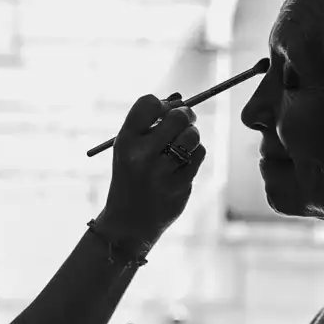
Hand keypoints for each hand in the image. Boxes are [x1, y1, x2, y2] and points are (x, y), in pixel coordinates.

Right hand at [97, 93, 205, 249]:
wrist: (128, 222)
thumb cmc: (131, 178)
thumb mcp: (129, 149)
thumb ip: (149, 125)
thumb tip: (181, 100)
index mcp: (124, 141)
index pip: (149, 103)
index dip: (163, 104)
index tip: (165, 113)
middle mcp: (141, 155)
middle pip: (177, 117)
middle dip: (185, 116)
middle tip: (185, 122)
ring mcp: (160, 173)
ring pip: (192, 136)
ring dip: (192, 137)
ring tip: (181, 147)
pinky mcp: (178, 186)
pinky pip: (198, 156)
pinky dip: (195, 156)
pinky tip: (182, 165)